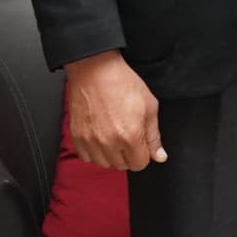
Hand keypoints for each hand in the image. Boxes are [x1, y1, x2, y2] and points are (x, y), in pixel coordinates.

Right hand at [63, 50, 164, 171]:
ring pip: (103, 164)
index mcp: (130, 136)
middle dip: (128, 154)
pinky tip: (100, 137)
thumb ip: (154, 136)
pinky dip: (94, 152)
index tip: (141, 143)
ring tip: (113, 136)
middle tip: (127, 135)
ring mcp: (90, 140)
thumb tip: (160, 156)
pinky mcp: (77, 136)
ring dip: (110, 155)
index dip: (143, 154)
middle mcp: (109, 142)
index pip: (139, 164)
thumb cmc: (122, 84)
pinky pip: (86, 157)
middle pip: (122, 165)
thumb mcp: (149, 107)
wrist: (95, 71)